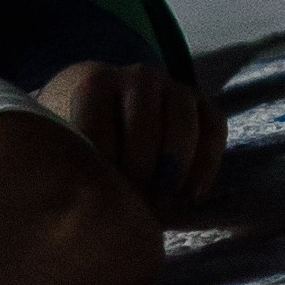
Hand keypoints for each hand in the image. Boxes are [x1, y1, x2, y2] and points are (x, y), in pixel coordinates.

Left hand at [38, 63, 226, 221]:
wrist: (110, 109)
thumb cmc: (85, 138)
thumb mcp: (70, 143)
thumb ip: (78, 162)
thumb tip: (93, 200)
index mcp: (95, 85)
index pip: (99, 128)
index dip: (102, 168)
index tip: (100, 197)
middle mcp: (138, 77)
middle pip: (144, 127)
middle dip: (140, 173)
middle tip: (132, 207)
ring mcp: (175, 87)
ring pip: (183, 124)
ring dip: (175, 169)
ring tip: (161, 203)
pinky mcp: (203, 102)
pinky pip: (214, 130)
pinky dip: (206, 165)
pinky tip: (190, 196)